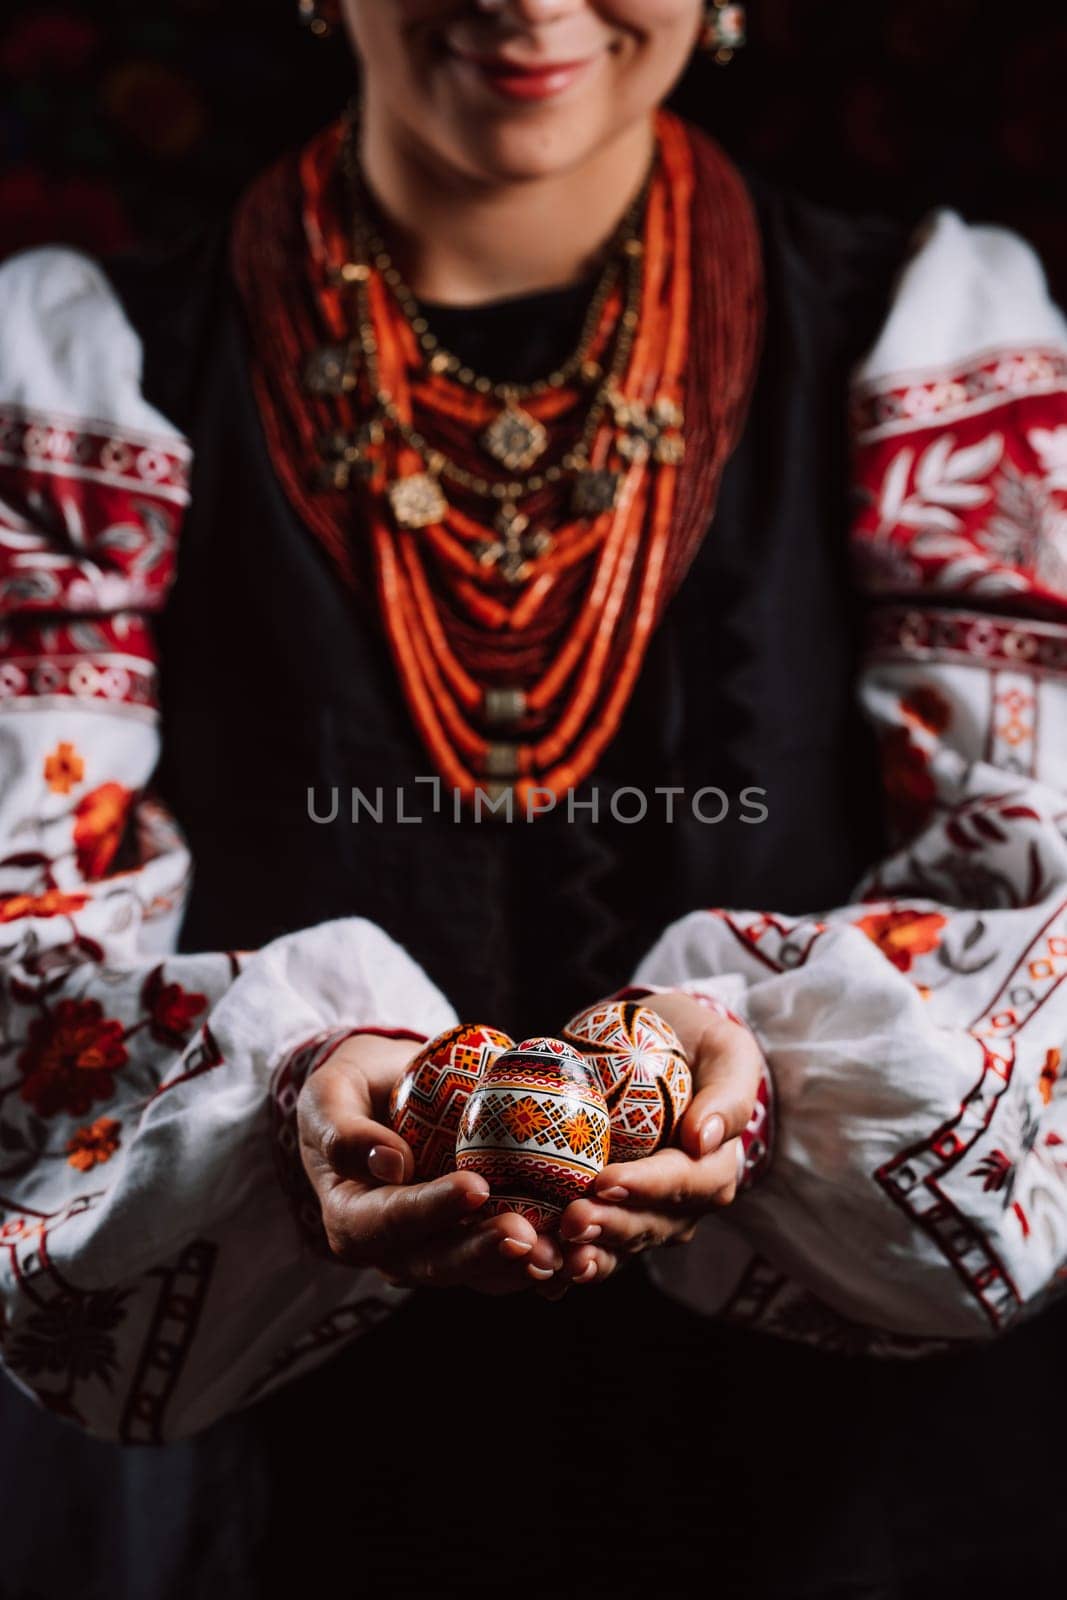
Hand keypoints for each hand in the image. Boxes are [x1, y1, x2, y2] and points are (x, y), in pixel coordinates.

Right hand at [298, 1032, 562, 1292]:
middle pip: (438, 1260)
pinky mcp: (469, 1242)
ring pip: (477, 1272)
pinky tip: (572, 1249)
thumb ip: (344, 1133)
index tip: (476, 1186)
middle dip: (484, 1251)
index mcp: (351, 1220)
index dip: (432, 1209)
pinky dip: (535, 1259)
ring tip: (559, 1252)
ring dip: (518, 1267)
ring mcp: (433, 1251)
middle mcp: (391, 1249)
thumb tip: (389, 1164)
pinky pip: (502, 1262)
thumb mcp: (328, 1098)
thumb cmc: (348, 1093)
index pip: (391, 1220)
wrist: (378, 1097)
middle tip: (528, 1233)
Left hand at [547, 993, 764, 1293]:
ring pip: (615, 1246)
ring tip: (550, 1256)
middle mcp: (681, 1205)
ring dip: (583, 1253)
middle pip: (645, 1225)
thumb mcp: (729, 1053)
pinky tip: (536, 1268)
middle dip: (607, 1227)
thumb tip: (703, 1139)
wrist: (665, 1047)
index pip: (682, 1183)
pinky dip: (562, 1260)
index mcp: (713, 1170)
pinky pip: (588, 1244)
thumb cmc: (699, 1047)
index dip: (644, 1187)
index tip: (604, 1181)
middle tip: (569, 1221)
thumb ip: (728, 1095)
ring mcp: (643, 1216)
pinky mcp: (608, 1215)